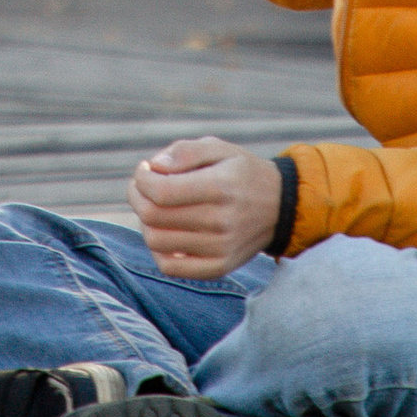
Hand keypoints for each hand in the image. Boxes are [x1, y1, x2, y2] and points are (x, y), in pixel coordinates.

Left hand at [129, 134, 284, 278]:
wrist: (279, 208)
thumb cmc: (241, 172)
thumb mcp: (219, 148)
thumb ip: (185, 151)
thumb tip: (154, 167)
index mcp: (221, 187)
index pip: (162, 192)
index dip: (142, 179)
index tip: (145, 168)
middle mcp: (221, 222)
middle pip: (154, 217)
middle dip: (138, 196)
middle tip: (143, 185)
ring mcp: (220, 249)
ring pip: (156, 242)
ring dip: (145, 222)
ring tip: (156, 206)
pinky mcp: (219, 268)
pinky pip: (170, 267)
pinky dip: (158, 249)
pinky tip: (167, 230)